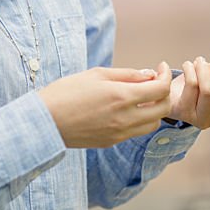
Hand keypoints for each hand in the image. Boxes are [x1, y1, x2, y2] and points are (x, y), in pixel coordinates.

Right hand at [38, 64, 171, 147]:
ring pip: (153, 124)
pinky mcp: (112, 142)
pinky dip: (140, 119)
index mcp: (122, 97)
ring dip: (155, 109)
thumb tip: (149, 75)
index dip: (166, 76)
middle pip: (164, 109)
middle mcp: (125, 118)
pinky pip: (136, 132)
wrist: (44, 122)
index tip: (161, 67)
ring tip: (142, 96)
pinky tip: (128, 108)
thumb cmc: (66, 92)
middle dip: (165, 92)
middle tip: (156, 81)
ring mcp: (120, 133)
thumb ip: (127, 74)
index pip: (161, 89)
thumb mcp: (97, 74)